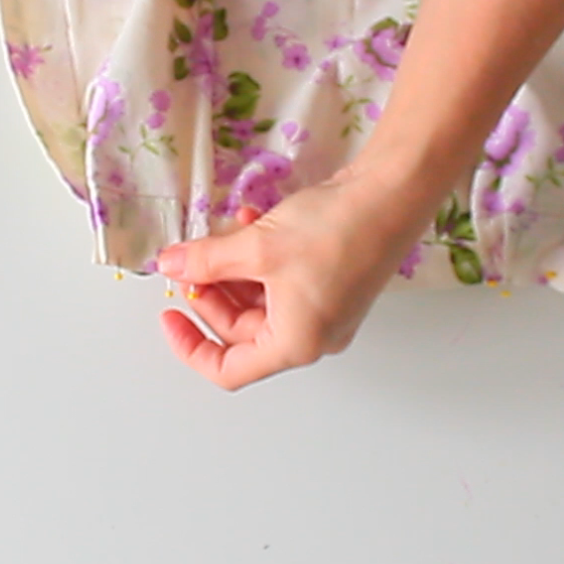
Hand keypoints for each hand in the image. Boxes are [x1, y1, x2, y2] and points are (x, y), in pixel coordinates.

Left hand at [155, 170, 433, 390]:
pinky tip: (253, 220)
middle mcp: (314, 336)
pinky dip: (261, 257)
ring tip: (226, 230)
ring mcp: (325, 310)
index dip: (191, 346)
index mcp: (296, 344)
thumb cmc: (336, 230)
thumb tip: (170, 266)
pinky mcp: (333, 282)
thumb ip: (205, 261)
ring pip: (260, 300)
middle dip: (212, 292)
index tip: (170, 313)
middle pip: (242, 330)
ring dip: (235, 267)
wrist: (393, 194)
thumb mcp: (257, 247)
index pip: (229, 369)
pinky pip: (281, 281)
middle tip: (193, 259)